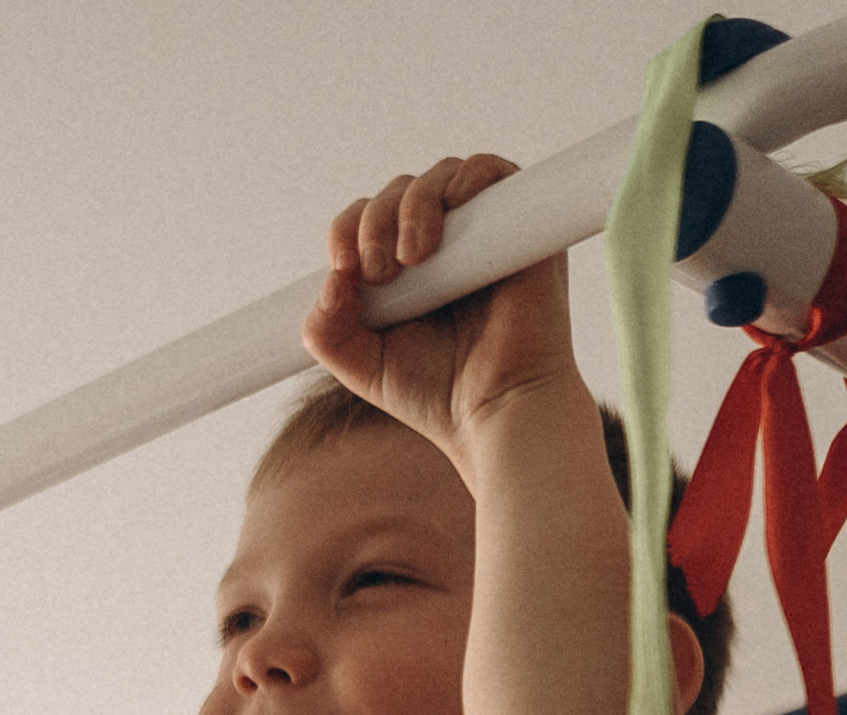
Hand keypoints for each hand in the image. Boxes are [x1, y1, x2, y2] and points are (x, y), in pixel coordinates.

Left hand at [302, 156, 577, 465]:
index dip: (347, 229)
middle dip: (375, 221)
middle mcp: (442, 245)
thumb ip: (327, 331)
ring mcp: (481, 232)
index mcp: (403, 271)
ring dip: (413, 205)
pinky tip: (450, 214)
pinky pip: (493, 171)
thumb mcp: (362, 366)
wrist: (497, 412)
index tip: (341, 265)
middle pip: (398, 192)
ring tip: (411, 257)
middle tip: (380, 271)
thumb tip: (329, 279)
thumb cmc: (439, 395)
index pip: (366, 220)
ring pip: (439, 177)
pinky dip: (468, 177)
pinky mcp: (519, 225)